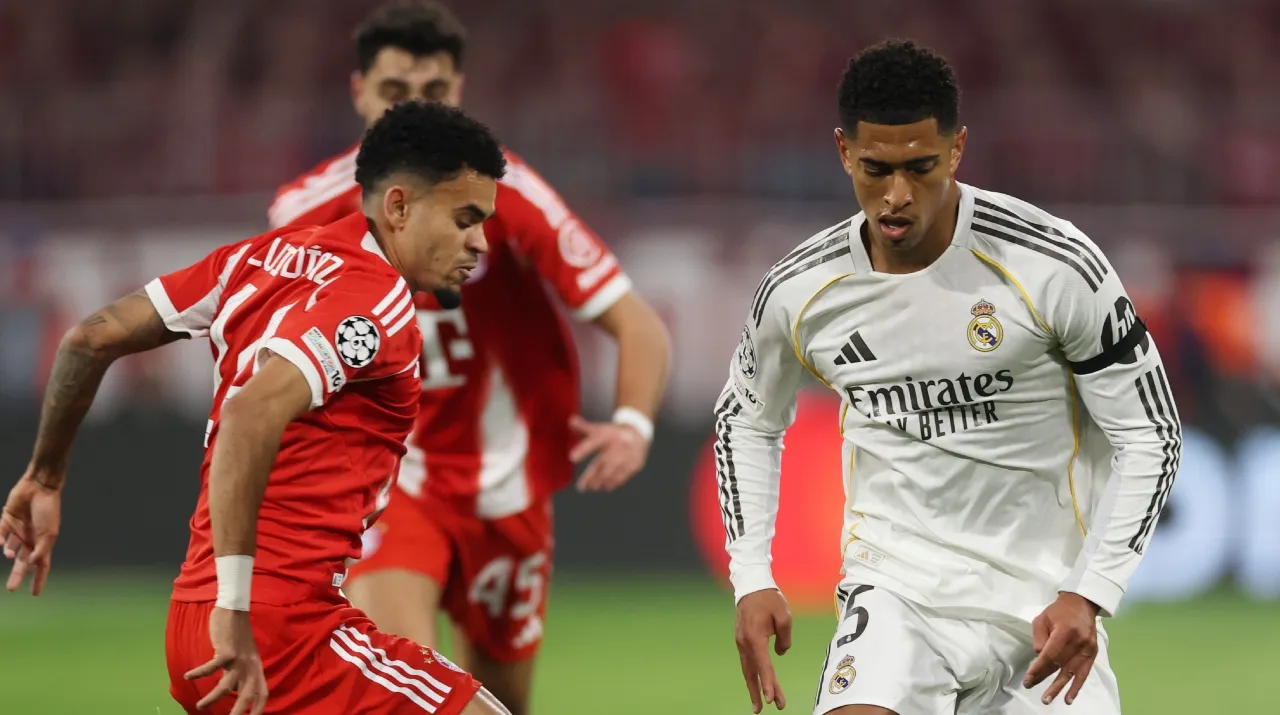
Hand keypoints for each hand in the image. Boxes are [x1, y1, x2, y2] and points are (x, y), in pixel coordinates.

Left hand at [1, 469, 63, 594]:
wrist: (39, 488)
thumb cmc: (48, 510)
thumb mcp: (48, 533)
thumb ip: (40, 550)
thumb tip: (31, 564)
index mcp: (43, 542)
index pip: (41, 565)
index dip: (39, 579)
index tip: (35, 594)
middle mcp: (30, 539)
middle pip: (22, 561)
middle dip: (18, 575)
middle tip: (11, 588)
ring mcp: (18, 530)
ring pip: (10, 549)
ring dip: (9, 554)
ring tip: (9, 555)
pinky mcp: (6, 521)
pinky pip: (0, 534)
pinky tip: (1, 543)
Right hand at [185, 607, 268, 714]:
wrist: (235, 610)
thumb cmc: (237, 634)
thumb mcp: (246, 655)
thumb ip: (243, 671)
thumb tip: (235, 689)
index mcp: (256, 668)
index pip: (263, 693)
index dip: (259, 708)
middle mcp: (250, 666)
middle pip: (246, 695)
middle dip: (238, 711)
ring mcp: (239, 660)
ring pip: (225, 687)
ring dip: (212, 699)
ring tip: (200, 706)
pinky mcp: (226, 652)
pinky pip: (210, 668)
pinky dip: (198, 674)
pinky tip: (187, 676)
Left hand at [568, 415, 649, 492]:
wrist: (638, 433)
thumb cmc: (613, 433)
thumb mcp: (599, 428)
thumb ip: (583, 427)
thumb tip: (570, 421)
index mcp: (608, 434)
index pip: (593, 441)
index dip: (583, 449)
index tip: (571, 457)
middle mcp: (619, 444)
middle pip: (603, 462)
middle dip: (591, 476)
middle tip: (581, 486)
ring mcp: (628, 455)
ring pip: (613, 471)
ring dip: (601, 481)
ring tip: (591, 487)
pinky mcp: (635, 464)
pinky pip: (623, 476)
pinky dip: (613, 482)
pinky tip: (605, 486)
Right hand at [735, 589, 791, 712]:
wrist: (751, 585)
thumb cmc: (769, 599)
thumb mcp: (784, 616)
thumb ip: (784, 638)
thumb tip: (780, 652)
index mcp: (755, 637)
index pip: (763, 666)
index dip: (769, 683)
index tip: (771, 698)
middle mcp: (745, 642)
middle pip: (752, 672)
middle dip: (761, 691)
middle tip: (770, 707)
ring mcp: (741, 641)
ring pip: (748, 669)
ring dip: (754, 686)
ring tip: (759, 704)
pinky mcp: (742, 639)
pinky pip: (747, 661)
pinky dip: (752, 674)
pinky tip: (757, 683)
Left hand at [1024, 592, 1100, 705]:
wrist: (1081, 604)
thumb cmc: (1058, 612)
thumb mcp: (1042, 619)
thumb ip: (1039, 639)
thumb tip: (1040, 658)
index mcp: (1065, 631)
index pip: (1050, 654)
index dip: (1038, 668)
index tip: (1028, 678)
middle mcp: (1079, 642)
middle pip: (1059, 665)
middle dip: (1043, 678)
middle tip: (1030, 687)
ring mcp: (1088, 649)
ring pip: (1071, 672)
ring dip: (1058, 687)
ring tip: (1047, 699)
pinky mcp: (1093, 654)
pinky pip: (1084, 674)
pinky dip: (1076, 687)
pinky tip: (1068, 698)